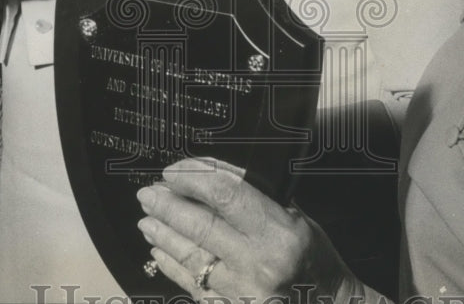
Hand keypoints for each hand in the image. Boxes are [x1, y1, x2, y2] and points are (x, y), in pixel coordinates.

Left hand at [136, 158, 349, 302]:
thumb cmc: (315, 260)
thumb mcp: (297, 218)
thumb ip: (256, 199)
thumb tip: (210, 178)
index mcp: (279, 232)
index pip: (225, 194)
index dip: (193, 178)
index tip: (175, 171)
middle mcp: (258, 263)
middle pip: (199, 225)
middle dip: (168, 205)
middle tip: (149, 192)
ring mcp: (241, 292)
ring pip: (189, 256)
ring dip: (163, 234)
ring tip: (148, 218)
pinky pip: (191, 285)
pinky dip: (172, 265)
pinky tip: (159, 252)